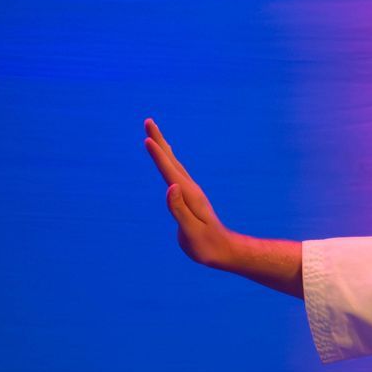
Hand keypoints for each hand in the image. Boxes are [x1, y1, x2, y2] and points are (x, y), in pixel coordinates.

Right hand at [145, 118, 236, 268]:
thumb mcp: (191, 231)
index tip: (146, 139)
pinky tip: (167, 160)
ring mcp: (190, 192)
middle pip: (171, 160)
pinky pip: (176, 173)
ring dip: (163, 147)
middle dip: (159, 140)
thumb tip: (171, 186)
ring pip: (174, 164)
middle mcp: (190, 189)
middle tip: (148, 121)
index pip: (170, 171)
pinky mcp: (189, 197)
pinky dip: (168, 161)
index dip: (157, 156)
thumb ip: (180, 209)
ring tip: (153, 135)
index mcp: (188, 195)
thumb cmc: (207, 246)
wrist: (224, 250)